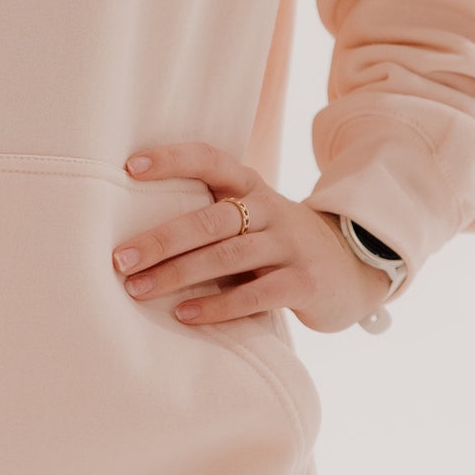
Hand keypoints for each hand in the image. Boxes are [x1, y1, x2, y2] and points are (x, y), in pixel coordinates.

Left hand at [111, 139, 395, 335]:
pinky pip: (256, 293)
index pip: (210, 159)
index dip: (171, 159)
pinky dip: (218, 306)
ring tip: (140, 290)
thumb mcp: (253, 219)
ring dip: (179, 274)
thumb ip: (212, 218)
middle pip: (210, 218)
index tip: (128, 168)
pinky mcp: (304, 282)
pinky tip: (186, 315)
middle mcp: (269, 209)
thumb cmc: (280, 244)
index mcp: (251, 187)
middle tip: (120, 259)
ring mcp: (290, 245)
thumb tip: (138, 236)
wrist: (353, 266)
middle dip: (161, 239)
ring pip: (228, 256)